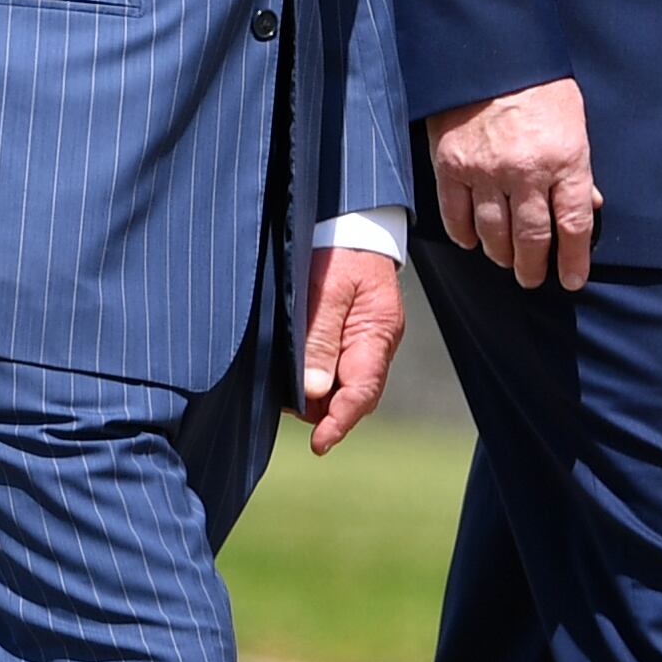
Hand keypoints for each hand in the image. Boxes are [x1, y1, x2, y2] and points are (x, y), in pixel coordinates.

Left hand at [298, 245, 405, 452]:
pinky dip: (314, 376)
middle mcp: (374, 342)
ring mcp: (363, 338)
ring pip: (342, 384)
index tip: (318, 444)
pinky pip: (334, 366)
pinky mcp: (348, 331)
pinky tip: (292, 371)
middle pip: (353, 395)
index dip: (339, 422)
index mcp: (378, 333)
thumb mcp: (326, 289)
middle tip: (286, 408)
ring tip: (283, 390)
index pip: (363, 392)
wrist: (348, 217)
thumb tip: (315, 392)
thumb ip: (320, 338)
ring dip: (316, 395)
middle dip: (324, 412)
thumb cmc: (339, 247)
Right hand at [426, 76, 599, 288]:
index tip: (572, 278)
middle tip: (533, 277)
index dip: (574, 259)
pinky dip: (465, 235)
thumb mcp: (574, 123)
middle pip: (532, 239)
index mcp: (564, 159)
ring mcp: (486, 171)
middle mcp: (526, 171)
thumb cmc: (538, 85)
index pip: (573, 225)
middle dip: (534, 267)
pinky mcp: (453, 165)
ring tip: (506, 260)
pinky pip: (457, 216)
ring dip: (502, 255)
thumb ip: (578, 169)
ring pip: (494, 234)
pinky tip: (472, 240)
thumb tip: (586, 207)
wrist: (490, 51)